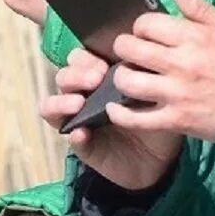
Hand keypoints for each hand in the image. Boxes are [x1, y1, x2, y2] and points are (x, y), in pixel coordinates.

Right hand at [41, 48, 183, 189]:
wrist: (161, 157)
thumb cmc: (159, 117)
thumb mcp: (156, 94)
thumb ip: (145, 77)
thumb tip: (138, 61)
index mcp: (103, 77)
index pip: (81, 59)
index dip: (85, 58)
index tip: (104, 64)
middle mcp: (85, 95)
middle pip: (64, 76)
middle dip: (75, 74)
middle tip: (95, 79)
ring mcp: (79, 120)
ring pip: (52, 104)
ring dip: (62, 101)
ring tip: (79, 104)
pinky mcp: (81, 144)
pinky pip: (68, 137)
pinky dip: (74, 134)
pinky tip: (84, 133)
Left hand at [107, 0, 214, 142]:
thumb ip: (200, 8)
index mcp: (193, 37)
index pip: (147, 23)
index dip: (141, 26)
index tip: (146, 33)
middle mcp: (180, 63)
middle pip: (130, 49)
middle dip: (125, 47)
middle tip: (132, 52)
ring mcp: (176, 93)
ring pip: (128, 82)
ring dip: (122, 78)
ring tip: (129, 77)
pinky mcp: (176, 119)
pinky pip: (137, 118)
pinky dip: (120, 114)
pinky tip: (117, 107)